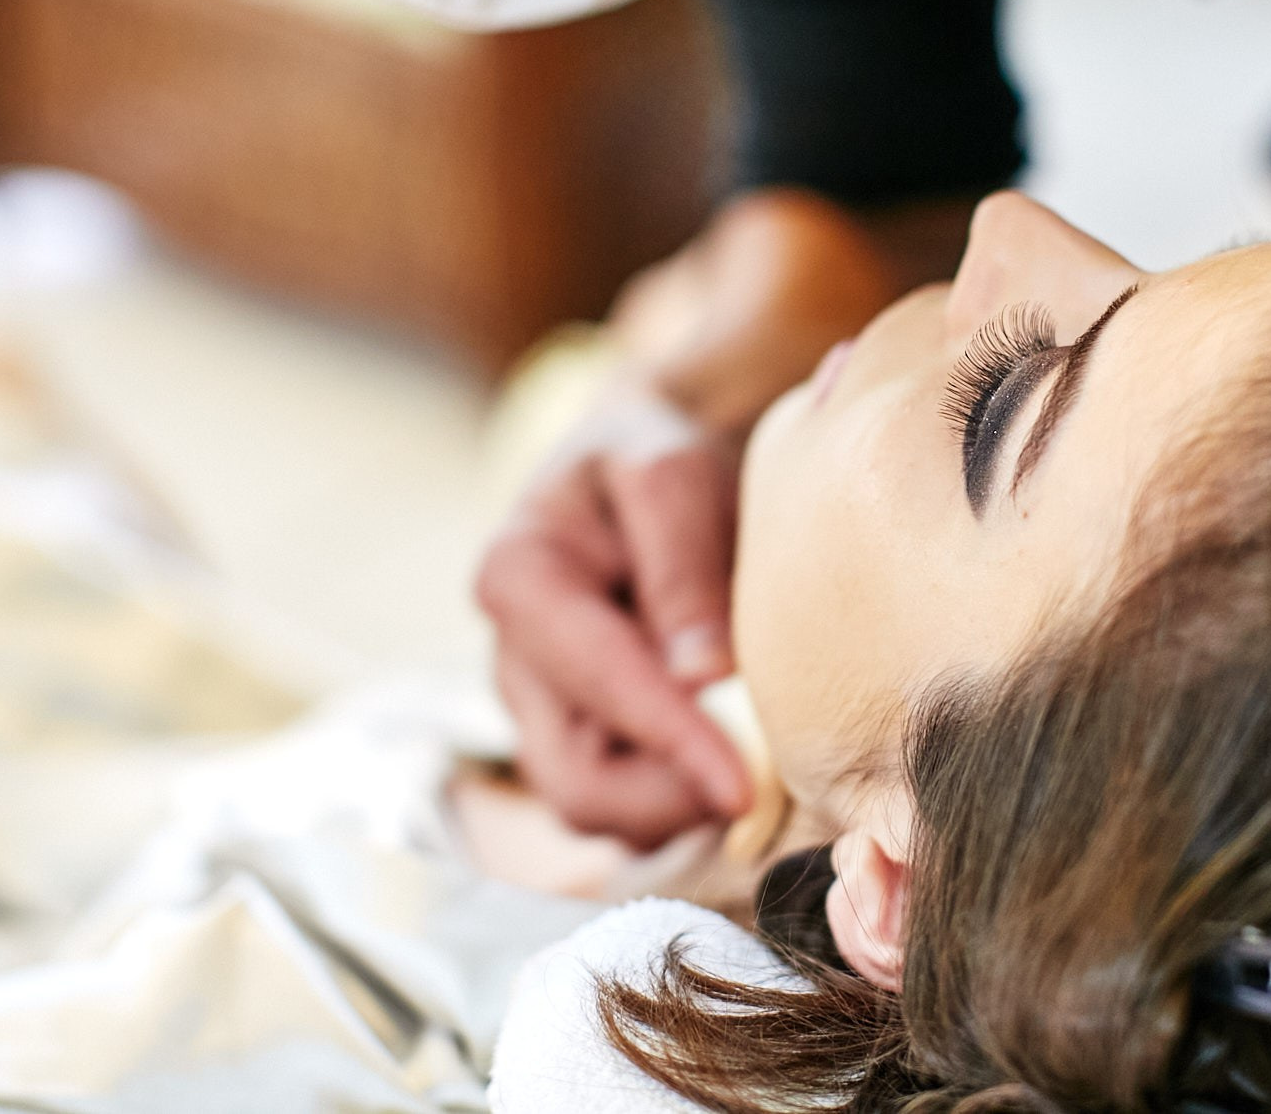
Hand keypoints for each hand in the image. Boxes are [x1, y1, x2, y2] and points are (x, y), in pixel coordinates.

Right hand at [482, 188, 969, 847]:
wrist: (638, 462)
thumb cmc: (656, 457)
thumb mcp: (671, 472)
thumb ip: (683, 562)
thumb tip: (703, 674)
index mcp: (518, 576)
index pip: (596, 681)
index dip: (671, 739)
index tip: (742, 787)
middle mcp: (512, 656)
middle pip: (572, 780)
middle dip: (665, 802)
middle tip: (758, 795)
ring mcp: (538, 703)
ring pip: (589, 805)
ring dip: (671, 812)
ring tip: (754, 781)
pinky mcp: (574, 730)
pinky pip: (615, 801)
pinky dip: (671, 805)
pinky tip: (731, 775)